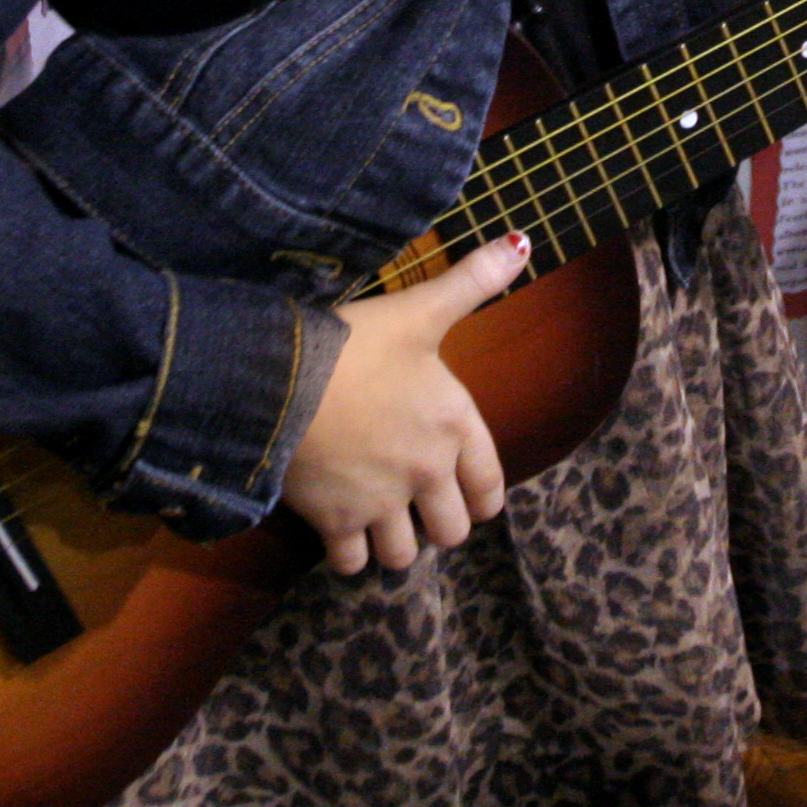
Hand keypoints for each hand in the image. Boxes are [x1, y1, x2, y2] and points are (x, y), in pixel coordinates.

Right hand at [281, 233, 527, 575]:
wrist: (282, 377)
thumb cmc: (355, 340)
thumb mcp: (420, 309)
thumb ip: (473, 281)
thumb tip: (524, 242)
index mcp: (454, 423)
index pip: (489, 483)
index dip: (483, 497)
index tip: (472, 501)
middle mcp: (427, 471)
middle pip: (451, 530)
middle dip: (437, 523)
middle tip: (416, 510)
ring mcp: (382, 502)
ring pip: (404, 554)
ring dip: (394, 544)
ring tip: (378, 524)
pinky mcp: (336, 522)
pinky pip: (353, 563)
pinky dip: (348, 556)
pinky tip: (339, 533)